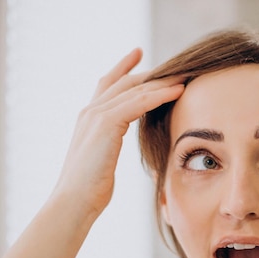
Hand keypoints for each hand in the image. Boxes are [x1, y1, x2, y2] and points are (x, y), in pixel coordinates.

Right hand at [52, 48, 183, 218]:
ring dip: (162, 82)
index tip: (138, 54)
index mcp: (89, 119)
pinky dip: (159, 95)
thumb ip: (111, 147)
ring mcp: (96, 116)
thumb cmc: (90, 190)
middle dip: (151, 72)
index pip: (108, 84)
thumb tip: (120, 152)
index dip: (123, 68)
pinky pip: (138, 103)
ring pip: (134, 90)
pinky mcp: (106, 124)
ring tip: (184, 76)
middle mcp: (90, 112)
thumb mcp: (103, 161)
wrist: (74, 202)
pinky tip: (177, 91)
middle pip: (125, 82)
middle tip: (176, 64)